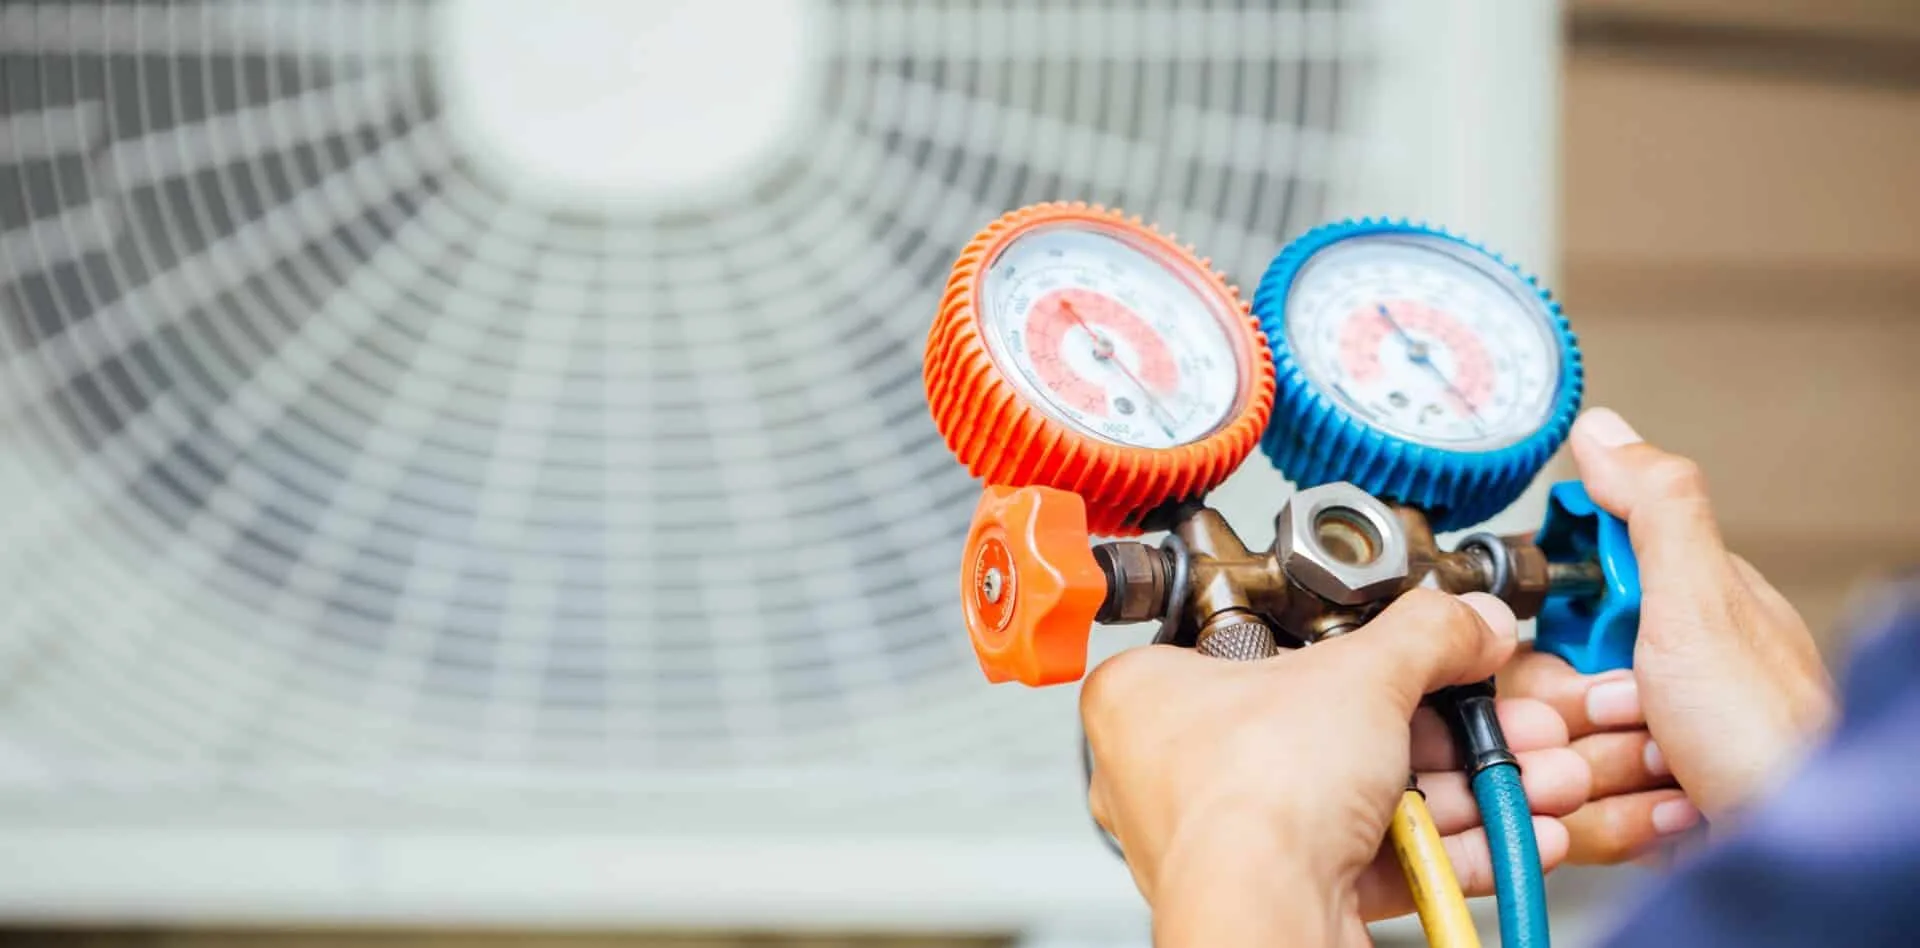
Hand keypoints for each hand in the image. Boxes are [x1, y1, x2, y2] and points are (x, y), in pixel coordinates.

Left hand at [1081, 591, 1591, 945]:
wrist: (1268, 916)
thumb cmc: (1253, 797)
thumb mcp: (1360, 676)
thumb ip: (1426, 636)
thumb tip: (1465, 618)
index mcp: (1151, 692)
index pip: (1260, 643)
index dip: (1354, 643)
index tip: (1423, 643)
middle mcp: (1177, 768)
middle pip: (1335, 727)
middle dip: (1448, 727)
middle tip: (1502, 714)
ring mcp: (1231, 837)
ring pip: (1366, 797)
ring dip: (1467, 786)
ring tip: (1531, 771)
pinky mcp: (1284, 893)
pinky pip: (1376, 858)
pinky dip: (1450, 845)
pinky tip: (1510, 831)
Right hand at [1500, 407, 1836, 862]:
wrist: (1791, 859)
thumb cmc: (1775, 742)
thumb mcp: (1704, 604)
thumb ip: (1654, 510)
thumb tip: (1606, 430)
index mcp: (1683, 608)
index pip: (1566, 598)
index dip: (1555, 627)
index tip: (1577, 646)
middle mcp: (1666, 675)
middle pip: (1547, 683)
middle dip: (1568, 715)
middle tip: (1629, 724)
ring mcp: (1653, 745)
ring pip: (1551, 751)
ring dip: (1585, 775)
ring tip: (1652, 782)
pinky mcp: (1637, 811)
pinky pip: (1571, 811)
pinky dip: (1601, 822)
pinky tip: (1654, 821)